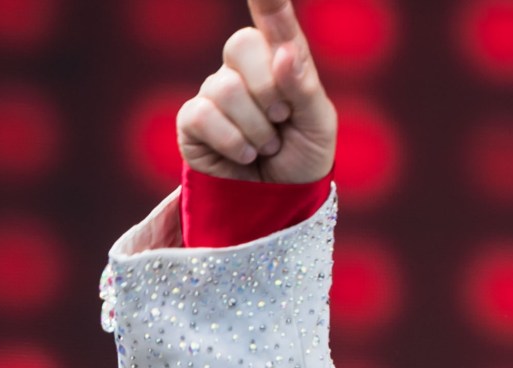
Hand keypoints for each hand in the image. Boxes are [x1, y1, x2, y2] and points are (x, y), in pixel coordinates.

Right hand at [176, 0, 336, 183]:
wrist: (282, 202)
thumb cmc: (304, 156)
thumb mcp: (319, 124)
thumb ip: (303, 86)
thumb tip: (282, 53)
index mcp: (280, 59)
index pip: (273, 20)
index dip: (268, 1)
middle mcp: (244, 69)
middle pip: (242, 44)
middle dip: (270, 88)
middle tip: (282, 118)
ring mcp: (215, 91)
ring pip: (226, 88)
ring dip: (257, 128)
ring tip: (266, 146)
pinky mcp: (193, 120)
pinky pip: (204, 115)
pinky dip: (233, 142)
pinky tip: (244, 155)